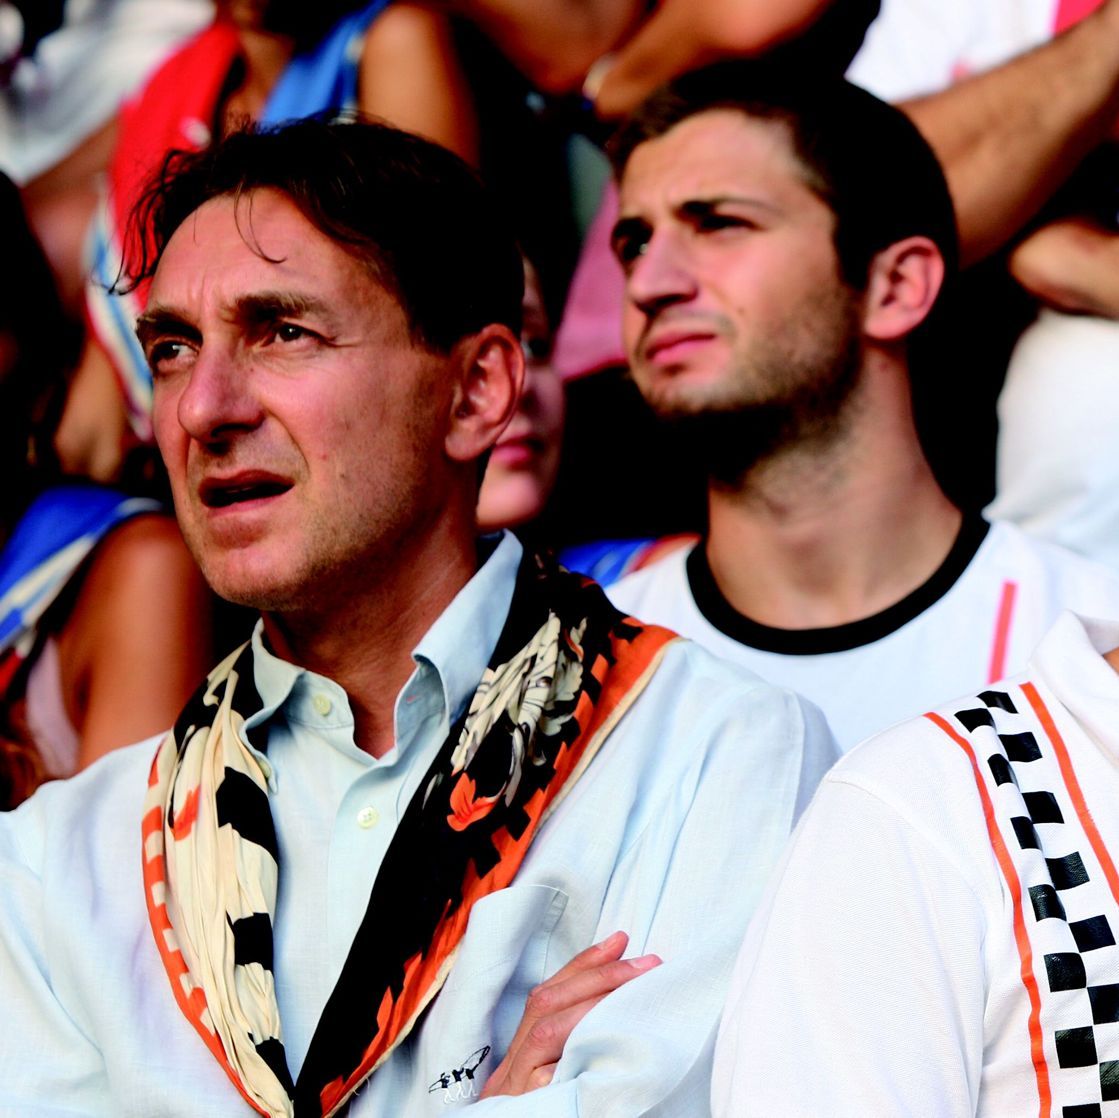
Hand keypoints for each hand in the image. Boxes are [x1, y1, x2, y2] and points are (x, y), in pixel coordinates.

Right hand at [479, 930, 661, 1096]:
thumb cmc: (557, 1116)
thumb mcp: (565, 1082)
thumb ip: (581, 1046)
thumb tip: (626, 1000)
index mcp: (518, 1061)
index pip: (545, 998)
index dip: (581, 965)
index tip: (620, 940)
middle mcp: (512, 1073)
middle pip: (544, 1007)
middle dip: (595, 977)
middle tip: (646, 962)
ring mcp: (520, 1094)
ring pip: (546, 1034)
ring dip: (593, 1001)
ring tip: (638, 983)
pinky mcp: (536, 1113)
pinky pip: (556, 1078)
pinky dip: (580, 1047)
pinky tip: (614, 1032)